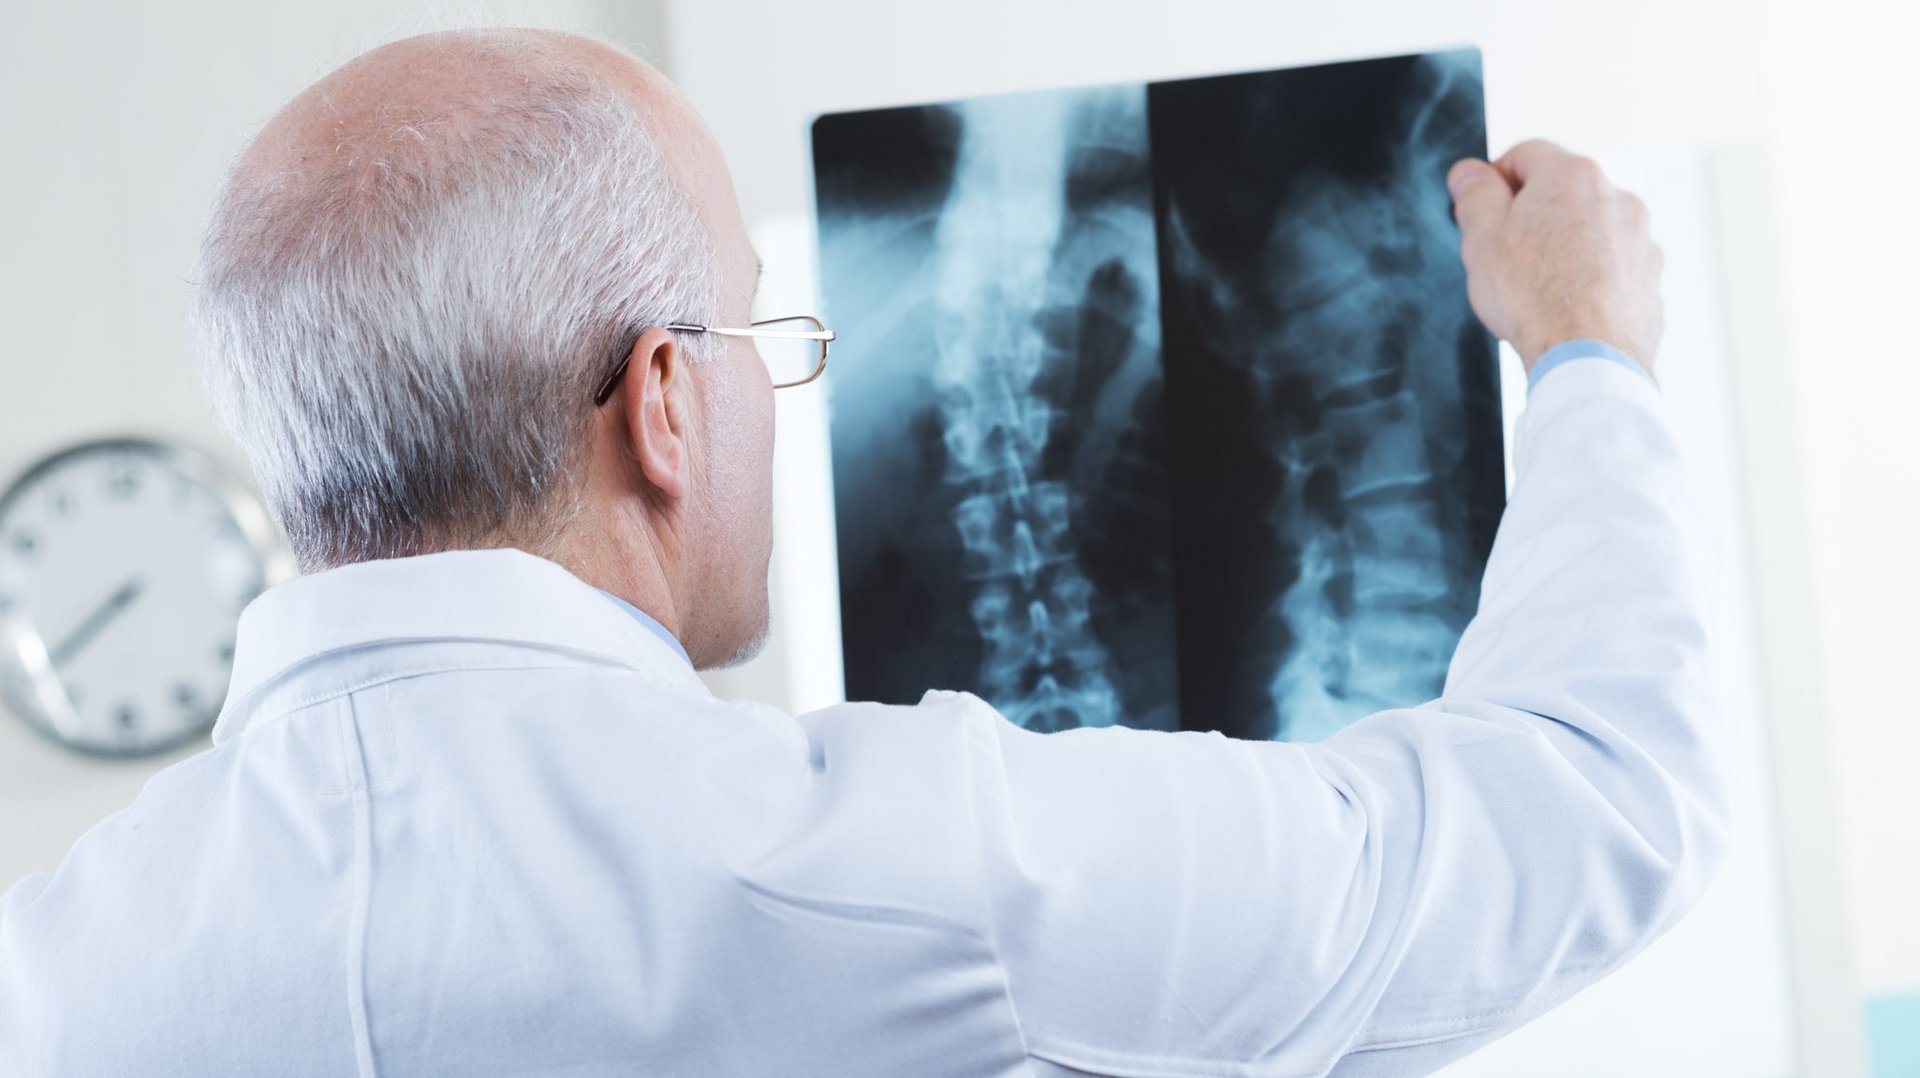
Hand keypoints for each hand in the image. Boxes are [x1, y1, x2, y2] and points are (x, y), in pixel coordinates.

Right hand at [1447, 140, 1663, 375]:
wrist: (1588, 354)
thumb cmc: (1533, 296)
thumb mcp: (1482, 239)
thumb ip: (1476, 196)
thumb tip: (1470, 173)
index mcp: (1571, 176)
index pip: (1525, 154)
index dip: (1495, 179)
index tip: (1480, 208)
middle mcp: (1615, 195)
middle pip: (1562, 190)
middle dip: (1532, 213)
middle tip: (1503, 252)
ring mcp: (1639, 235)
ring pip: (1590, 225)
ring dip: (1564, 242)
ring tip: (1538, 284)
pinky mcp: (1649, 273)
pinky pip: (1612, 260)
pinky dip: (1591, 272)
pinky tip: (1568, 303)